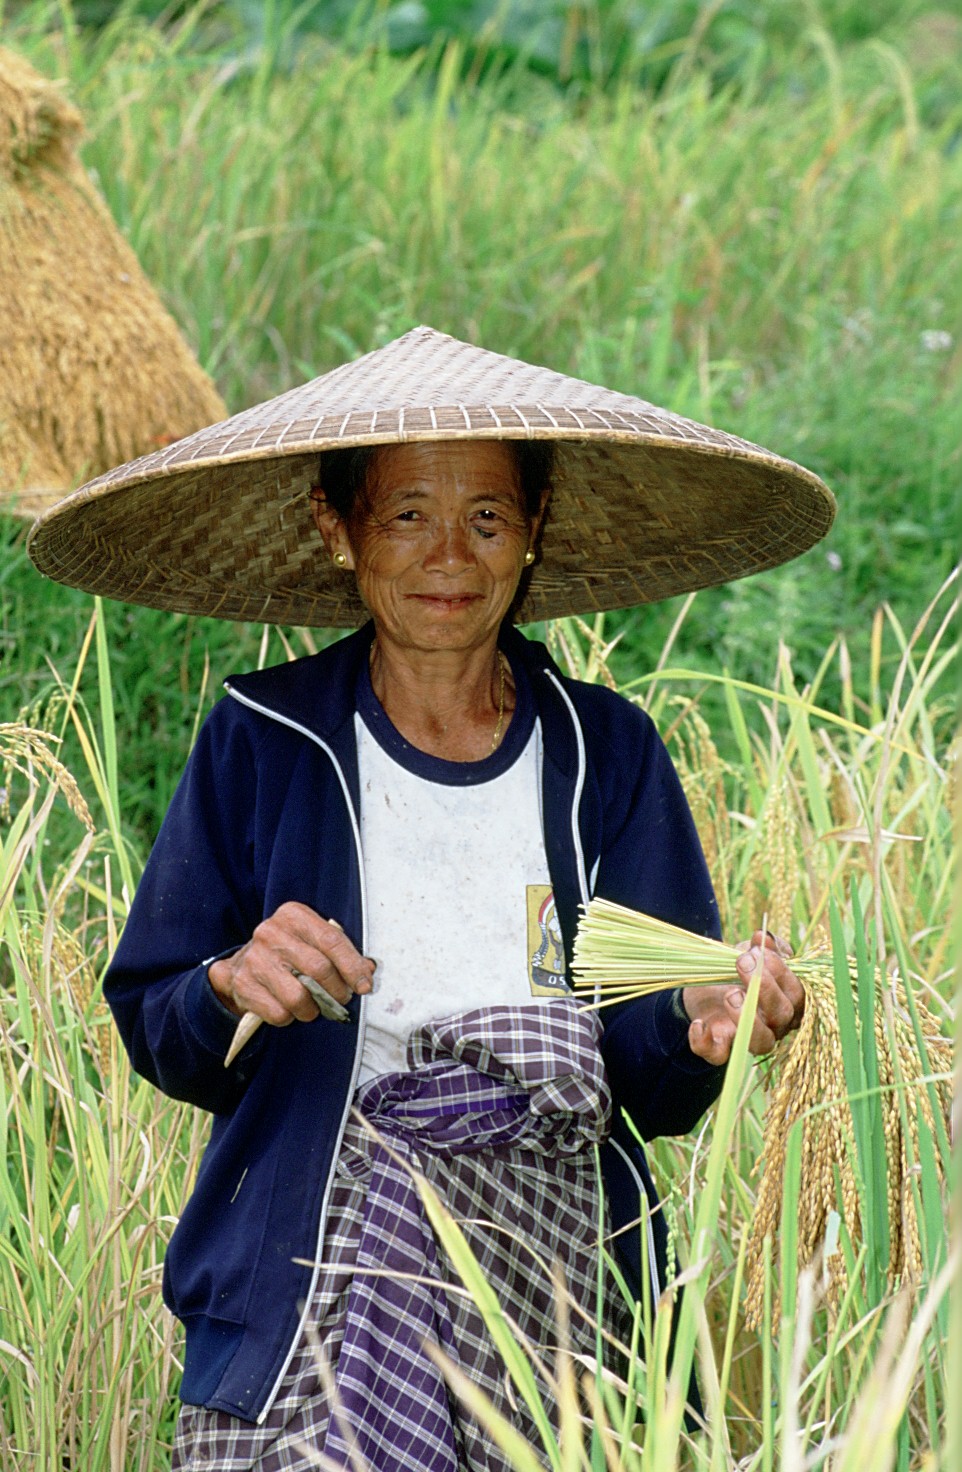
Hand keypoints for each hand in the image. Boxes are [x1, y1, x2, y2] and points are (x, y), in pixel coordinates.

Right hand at [209, 901, 374, 1026]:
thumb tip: (367, 972)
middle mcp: (271, 933)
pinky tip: (289, 1007)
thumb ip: (339, 952)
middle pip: (319, 969)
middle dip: (337, 991)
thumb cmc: (286, 953)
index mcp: (293, 916)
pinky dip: (291, 1017)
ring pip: (299, 997)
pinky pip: (280, 1013)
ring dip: (313, 1009)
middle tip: (341, 998)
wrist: (241, 965)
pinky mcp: (243, 985)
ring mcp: (255, 959)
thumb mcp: (311, 940)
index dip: (353, 966)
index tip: (364, 985)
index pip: (331, 940)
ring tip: (314, 1005)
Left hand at [681, 930, 804, 1065]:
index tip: (757, 950)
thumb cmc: (739, 969)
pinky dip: (706, 1042)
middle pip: (783, 1016)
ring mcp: (750, 1038)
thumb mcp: (751, 952)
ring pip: (762, 1043)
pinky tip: (698, 1024)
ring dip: (747, 1016)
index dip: (781, 973)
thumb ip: (764, 946)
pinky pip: (719, 1056)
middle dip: (763, 987)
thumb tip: (764, 938)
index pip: (798, 994)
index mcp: (788, 1001)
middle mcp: (775, 1025)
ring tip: (730, 993)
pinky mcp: (722, 1047)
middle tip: (741, 962)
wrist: (706, 986)